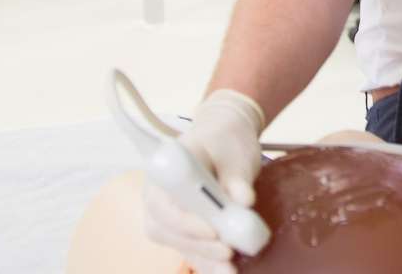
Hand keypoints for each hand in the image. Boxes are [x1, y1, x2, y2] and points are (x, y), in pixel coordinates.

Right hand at [141, 89, 265, 273]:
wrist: (223, 139)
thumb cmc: (225, 142)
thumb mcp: (235, 153)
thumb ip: (237, 177)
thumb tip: (244, 200)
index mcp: (166, 168)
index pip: (164, 201)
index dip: (185, 222)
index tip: (212, 232)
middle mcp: (158, 193)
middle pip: (166, 227)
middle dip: (197, 245)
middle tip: (227, 252)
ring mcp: (166, 213)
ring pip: (176, 242)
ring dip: (202, 258)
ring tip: (229, 269)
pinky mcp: (181, 228)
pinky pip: (188, 248)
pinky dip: (205, 262)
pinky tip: (223, 271)